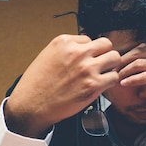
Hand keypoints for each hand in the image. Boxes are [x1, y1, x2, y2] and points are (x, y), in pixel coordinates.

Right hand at [4, 34, 120, 137]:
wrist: (31, 106)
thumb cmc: (36, 85)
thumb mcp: (47, 56)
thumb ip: (66, 51)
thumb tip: (82, 50)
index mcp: (64, 42)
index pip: (89, 39)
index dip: (89, 51)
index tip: (85, 59)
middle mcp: (77, 52)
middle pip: (106, 44)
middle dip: (104, 54)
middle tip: (100, 64)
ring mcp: (87, 68)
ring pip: (114, 58)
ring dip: (110, 66)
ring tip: (103, 74)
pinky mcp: (93, 85)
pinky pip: (114, 77)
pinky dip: (110, 81)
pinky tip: (102, 85)